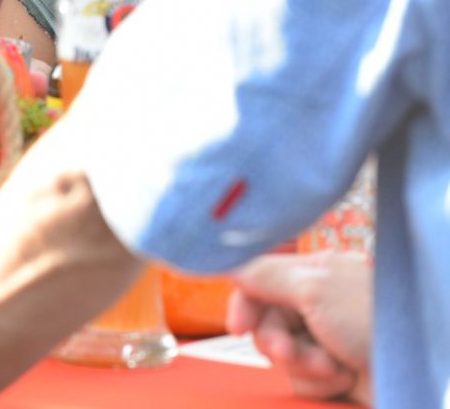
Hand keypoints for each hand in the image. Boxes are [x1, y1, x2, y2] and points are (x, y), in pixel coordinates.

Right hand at [227, 252, 372, 403]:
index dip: (244, 304)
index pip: (259, 281)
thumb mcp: (314, 287)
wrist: (417, 373)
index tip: (238, 328)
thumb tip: (226, 260)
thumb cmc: (373, 321)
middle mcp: (320, 304)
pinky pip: (303, 381)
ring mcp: (328, 340)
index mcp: (317, 272)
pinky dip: (321, 383)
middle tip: (294, 352)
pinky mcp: (335, 373)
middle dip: (278, 341)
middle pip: (266, 322)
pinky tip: (345, 379)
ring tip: (332, 367)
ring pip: (282, 356)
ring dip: (303, 365)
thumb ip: (264, 272)